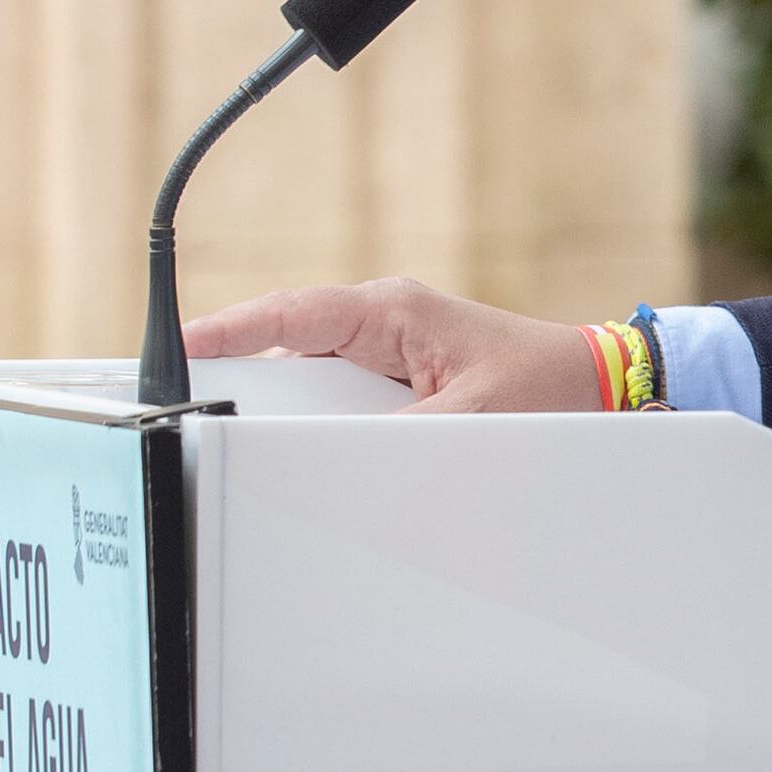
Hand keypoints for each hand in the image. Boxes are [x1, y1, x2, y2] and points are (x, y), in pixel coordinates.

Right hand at [181, 278, 610, 412]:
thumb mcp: (464, 417)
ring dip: (284, 411)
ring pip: (306, 378)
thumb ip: (394, 437)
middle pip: (284, 350)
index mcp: (391, 312)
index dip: (228, 332)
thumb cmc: (542, 386)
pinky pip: (335, 397)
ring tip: (245, 444)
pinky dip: (316, 422)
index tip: (177, 346)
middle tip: (199, 418)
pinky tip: (303, 453)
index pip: (290, 316)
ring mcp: (384, 347)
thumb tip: (333, 459)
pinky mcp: (392, 374)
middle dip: (244, 382)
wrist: (594, 384)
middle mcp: (380, 321)